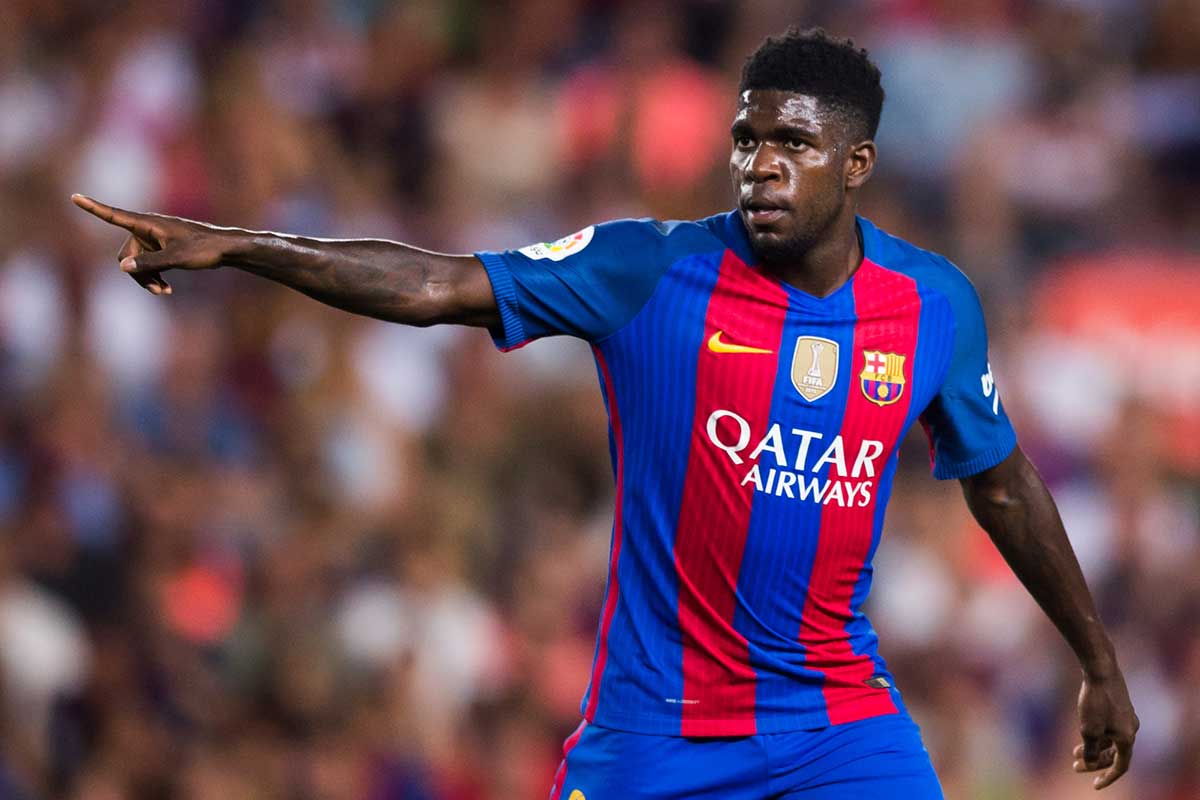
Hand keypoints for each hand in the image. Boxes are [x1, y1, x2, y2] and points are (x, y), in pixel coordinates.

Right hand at [71, 194, 233, 295]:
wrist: (225, 249)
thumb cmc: (203, 249)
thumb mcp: (176, 258)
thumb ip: (149, 263)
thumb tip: (122, 267)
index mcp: (148, 224)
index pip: (115, 215)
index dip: (94, 208)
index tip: (74, 196)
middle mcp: (148, 229)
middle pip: (125, 254)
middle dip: (137, 273)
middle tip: (158, 291)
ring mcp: (154, 239)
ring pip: (136, 263)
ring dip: (146, 278)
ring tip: (164, 292)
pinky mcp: (162, 248)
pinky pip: (147, 264)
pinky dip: (153, 276)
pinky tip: (166, 289)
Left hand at [1073, 672, 1138, 789]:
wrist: (1101, 669)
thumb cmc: (1095, 701)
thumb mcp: (1089, 730)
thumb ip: (1091, 749)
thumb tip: (1091, 761)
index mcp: (1128, 738)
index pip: (1120, 766)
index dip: (1107, 777)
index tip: (1094, 785)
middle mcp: (1131, 728)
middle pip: (1114, 754)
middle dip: (1095, 762)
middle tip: (1075, 766)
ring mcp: (1125, 716)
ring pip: (1110, 740)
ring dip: (1093, 748)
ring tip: (1074, 753)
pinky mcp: (1118, 706)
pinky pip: (1109, 728)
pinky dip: (1096, 735)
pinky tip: (1081, 733)